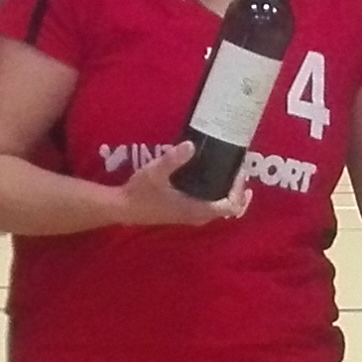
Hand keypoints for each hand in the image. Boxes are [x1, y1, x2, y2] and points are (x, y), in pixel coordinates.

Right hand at [110, 143, 250, 228]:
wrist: (122, 208)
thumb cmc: (140, 192)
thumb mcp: (156, 172)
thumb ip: (173, 159)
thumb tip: (191, 145)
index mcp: (196, 209)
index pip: (230, 206)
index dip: (239, 190)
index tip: (238, 172)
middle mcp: (197, 216)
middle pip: (229, 209)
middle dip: (237, 191)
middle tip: (239, 170)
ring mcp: (191, 215)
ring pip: (219, 208)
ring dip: (228, 193)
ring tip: (230, 172)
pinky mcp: (184, 211)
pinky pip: (209, 205)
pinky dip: (216, 194)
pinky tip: (211, 178)